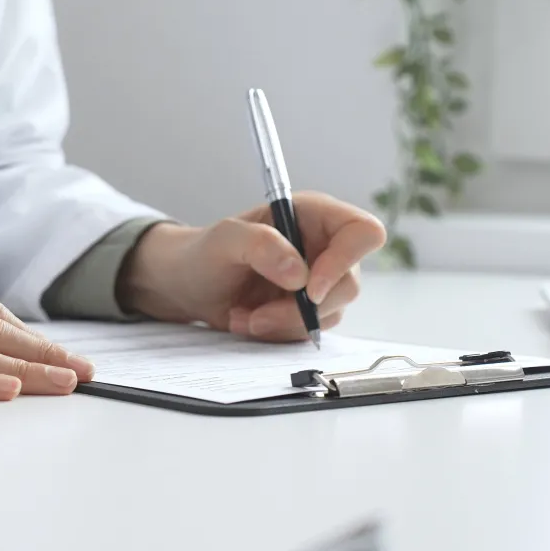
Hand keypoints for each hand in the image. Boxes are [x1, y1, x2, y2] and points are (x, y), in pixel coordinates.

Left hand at [117, 191, 385, 340]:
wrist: (187, 287)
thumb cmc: (203, 253)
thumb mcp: (224, 240)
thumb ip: (260, 244)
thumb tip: (299, 272)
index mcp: (313, 215)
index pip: (362, 232)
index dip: (345, 261)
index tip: (308, 288)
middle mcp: (323, 247)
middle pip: (349, 284)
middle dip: (301, 309)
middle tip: (258, 315)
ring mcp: (318, 281)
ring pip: (330, 314)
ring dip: (284, 324)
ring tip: (244, 317)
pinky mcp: (307, 311)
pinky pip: (310, 333)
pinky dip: (278, 335)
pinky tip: (249, 322)